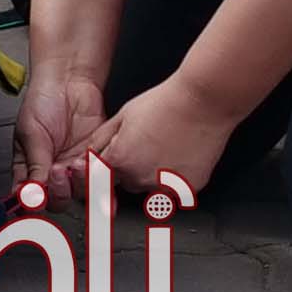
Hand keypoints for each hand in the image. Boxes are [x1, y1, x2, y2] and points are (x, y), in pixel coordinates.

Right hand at [11, 66, 109, 204]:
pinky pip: (102, 179)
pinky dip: (102, 178)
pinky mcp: (97, 160)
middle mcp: (53, 172)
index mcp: (31, 168)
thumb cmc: (43, 100)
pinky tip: (96, 165)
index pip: (31, 197)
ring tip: (78, 163)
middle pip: (58, 200)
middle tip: (58, 171)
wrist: (70, 80)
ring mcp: (76, 167)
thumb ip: (36, 164)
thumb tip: (32, 193)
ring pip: (81, 193)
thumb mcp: (32, 132)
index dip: (36, 201)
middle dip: (59, 191)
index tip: (39, 195)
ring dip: (81, 184)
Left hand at [87, 75, 234, 198]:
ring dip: (152, 175)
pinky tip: (180, 155)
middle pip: (126, 182)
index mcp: (120, 160)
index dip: (106, 168)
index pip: (101, 178)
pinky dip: (174, 178)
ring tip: (164, 148)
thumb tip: (89, 155)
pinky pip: (173, 189)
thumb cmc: (165, 103)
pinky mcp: (187, 188)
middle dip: (130, 168)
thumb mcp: (122, 115)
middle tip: (145, 145)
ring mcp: (165, 186)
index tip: (109, 168)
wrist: (202, 102)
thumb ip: (101, 139)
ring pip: (149, 187)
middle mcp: (140, 178)